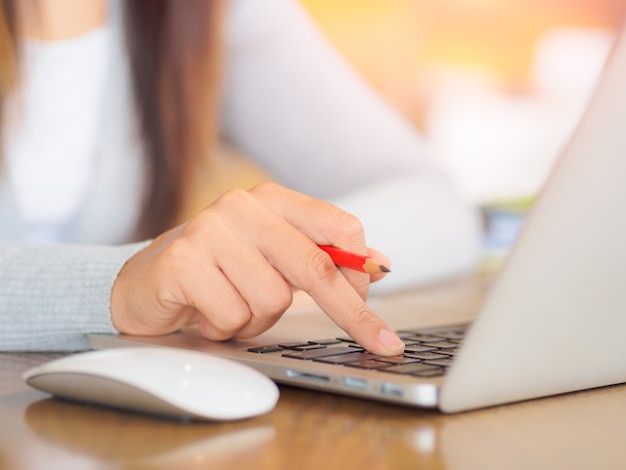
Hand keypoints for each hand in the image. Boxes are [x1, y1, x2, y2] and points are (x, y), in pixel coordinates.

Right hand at [111, 182, 404, 355]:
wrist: (145, 284)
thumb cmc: (217, 273)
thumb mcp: (274, 260)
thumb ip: (322, 258)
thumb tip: (379, 264)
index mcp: (272, 199)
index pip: (339, 227)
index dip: (361, 271)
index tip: (373, 303)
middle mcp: (243, 205)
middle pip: (315, 266)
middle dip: (350, 313)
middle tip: (380, 343)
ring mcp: (209, 230)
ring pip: (272, 300)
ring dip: (256, 320)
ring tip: (231, 308)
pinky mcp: (182, 260)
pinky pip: (233, 315)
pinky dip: (225, 328)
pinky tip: (205, 313)